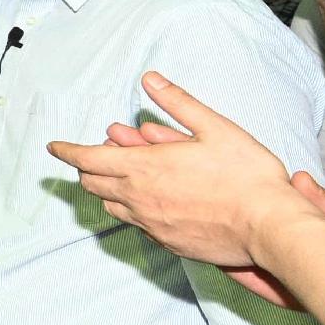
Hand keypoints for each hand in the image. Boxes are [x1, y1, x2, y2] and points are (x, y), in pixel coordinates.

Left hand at [47, 72, 298, 270]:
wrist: (269, 227)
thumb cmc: (247, 176)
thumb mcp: (215, 127)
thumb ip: (178, 103)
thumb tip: (150, 80)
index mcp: (146, 167)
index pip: (89, 159)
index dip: (68, 151)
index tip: (54, 146)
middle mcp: (140, 199)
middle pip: (94, 184)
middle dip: (89, 167)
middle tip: (97, 154)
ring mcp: (152, 225)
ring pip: (113, 206)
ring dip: (110, 188)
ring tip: (125, 174)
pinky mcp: (168, 244)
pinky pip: (137, 225)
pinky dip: (134, 209)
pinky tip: (153, 200)